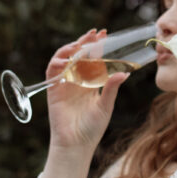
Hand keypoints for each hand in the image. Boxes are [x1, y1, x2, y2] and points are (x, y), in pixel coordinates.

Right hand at [45, 28, 127, 154]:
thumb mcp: (105, 105)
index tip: (104, 34)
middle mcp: (77, 81)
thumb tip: (124, 73)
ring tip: (80, 43)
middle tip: (95, 34)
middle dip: (85, 43)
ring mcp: (64, 84)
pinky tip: (66, 58)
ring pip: (64, 60)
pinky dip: (57, 61)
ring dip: (71, 49)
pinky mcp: (53, 90)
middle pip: (78, 56)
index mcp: (90, 83)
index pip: (93, 60)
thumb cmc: (92, 128)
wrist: (76, 144)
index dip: (97, 46)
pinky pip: (52, 71)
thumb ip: (111, 88)